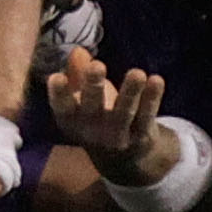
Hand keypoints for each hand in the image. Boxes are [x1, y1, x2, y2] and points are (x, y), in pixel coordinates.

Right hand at [46, 46, 165, 183]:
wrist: (124, 161)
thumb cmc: (97, 119)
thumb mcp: (83, 101)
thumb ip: (79, 75)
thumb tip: (78, 51)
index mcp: (72, 121)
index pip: (63, 108)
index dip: (58, 94)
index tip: (56, 77)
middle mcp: (93, 131)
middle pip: (93, 108)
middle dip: (94, 87)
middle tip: (97, 66)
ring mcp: (118, 136)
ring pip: (124, 112)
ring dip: (130, 92)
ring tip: (137, 73)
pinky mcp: (142, 135)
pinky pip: (147, 115)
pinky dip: (152, 99)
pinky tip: (156, 80)